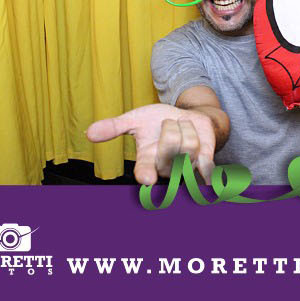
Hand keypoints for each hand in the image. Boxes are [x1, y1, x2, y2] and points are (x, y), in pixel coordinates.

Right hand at [86, 103, 216, 186]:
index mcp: (147, 161)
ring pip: (189, 144)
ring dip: (187, 128)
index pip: (144, 171)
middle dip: (172, 127)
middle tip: (170, 126)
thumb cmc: (157, 122)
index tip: (147, 179)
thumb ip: (114, 127)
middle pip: (171, 145)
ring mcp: (186, 168)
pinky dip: (209, 174)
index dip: (146, 175)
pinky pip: (208, 168)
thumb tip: (88, 133)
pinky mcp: (204, 165)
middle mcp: (165, 169)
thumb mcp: (136, 119)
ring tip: (184, 129)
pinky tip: (211, 182)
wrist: (187, 118)